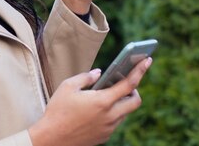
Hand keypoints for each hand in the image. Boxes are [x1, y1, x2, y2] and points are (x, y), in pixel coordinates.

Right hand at [28, 57, 151, 145]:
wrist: (52, 139)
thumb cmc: (58, 111)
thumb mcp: (67, 87)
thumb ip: (86, 77)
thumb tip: (98, 73)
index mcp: (102, 101)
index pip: (129, 84)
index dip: (140, 70)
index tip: (147, 60)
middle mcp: (110, 116)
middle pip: (135, 102)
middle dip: (134, 90)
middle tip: (123, 83)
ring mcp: (108, 128)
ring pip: (125, 113)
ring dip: (121, 102)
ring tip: (108, 94)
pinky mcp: (104, 136)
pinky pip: (115, 122)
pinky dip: (112, 113)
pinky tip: (99, 108)